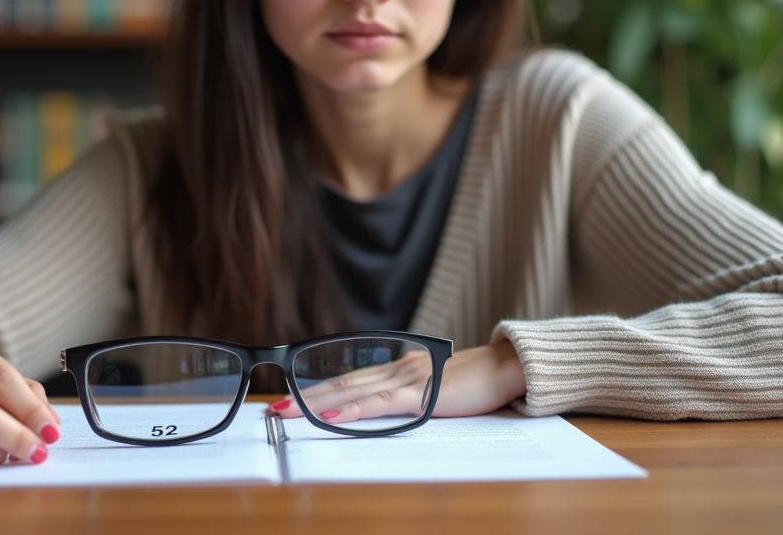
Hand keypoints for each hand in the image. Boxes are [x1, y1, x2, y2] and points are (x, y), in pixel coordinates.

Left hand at [270, 339, 526, 423]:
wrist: (508, 367)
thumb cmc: (478, 382)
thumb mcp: (436, 390)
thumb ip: (412, 398)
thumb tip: (388, 412)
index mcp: (399, 368)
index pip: (350, 379)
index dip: (318, 390)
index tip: (291, 401)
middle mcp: (397, 368)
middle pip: (341, 382)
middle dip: (305, 396)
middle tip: (274, 408)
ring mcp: (408, 379)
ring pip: (352, 390)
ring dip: (317, 402)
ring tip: (288, 412)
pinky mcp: (422, 394)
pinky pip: (380, 404)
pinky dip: (353, 409)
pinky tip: (332, 415)